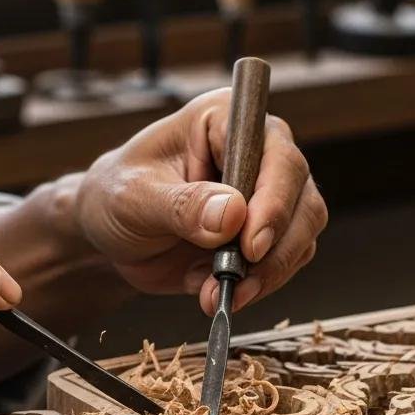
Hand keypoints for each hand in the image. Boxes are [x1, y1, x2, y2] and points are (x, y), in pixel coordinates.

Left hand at [74, 88, 326, 313]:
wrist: (112, 233)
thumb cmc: (116, 197)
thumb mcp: (134, 199)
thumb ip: (182, 205)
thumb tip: (232, 214)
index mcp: (224, 121)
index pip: (275, 154)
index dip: (273, 201)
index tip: (251, 246)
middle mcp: (258, 152)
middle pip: (302, 198)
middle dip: (273, 250)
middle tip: (234, 281)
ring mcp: (268, 195)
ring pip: (302, 235)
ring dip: (266, 275)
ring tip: (214, 293)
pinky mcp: (267, 233)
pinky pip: (284, 262)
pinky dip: (257, 285)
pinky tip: (214, 290)